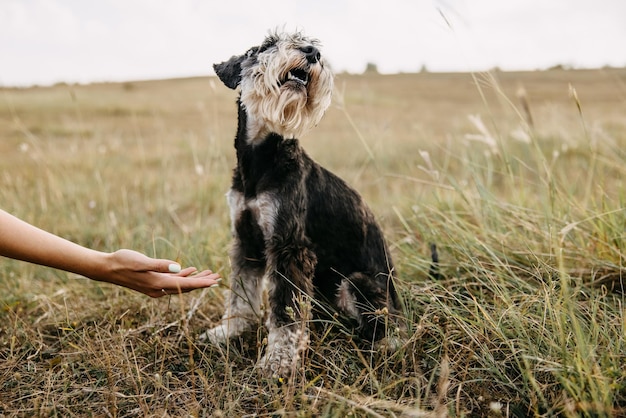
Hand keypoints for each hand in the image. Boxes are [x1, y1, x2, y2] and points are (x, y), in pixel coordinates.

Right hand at [101, 249, 220, 297]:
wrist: (107, 268)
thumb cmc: (123, 262)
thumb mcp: (141, 261)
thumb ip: (160, 265)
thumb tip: (178, 268)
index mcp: (158, 283)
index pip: (185, 285)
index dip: (201, 283)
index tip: (215, 282)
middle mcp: (159, 288)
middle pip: (186, 287)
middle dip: (203, 282)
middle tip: (218, 277)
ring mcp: (156, 286)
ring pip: (181, 284)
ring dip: (195, 279)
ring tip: (210, 274)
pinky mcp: (153, 282)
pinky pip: (173, 281)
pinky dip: (183, 276)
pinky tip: (191, 270)